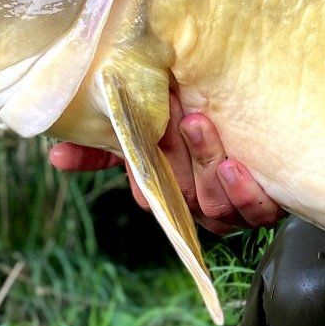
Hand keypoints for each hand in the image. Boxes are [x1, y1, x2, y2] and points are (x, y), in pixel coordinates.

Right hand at [47, 90, 281, 235]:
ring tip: (201, 126)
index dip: (142, 174)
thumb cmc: (201, 133)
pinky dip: (243, 192)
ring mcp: (233, 210)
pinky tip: (236, 166)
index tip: (142, 138)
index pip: (147, 192)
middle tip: (178, 115)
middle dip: (177, 153)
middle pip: (181, 192)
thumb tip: (54, 155)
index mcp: (172, 191)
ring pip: (213, 202)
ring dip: (206, 162)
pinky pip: (254, 211)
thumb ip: (107, 145)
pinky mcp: (268, 207)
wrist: (271, 130)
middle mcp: (199, 205)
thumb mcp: (153, 132)